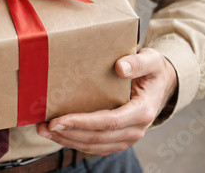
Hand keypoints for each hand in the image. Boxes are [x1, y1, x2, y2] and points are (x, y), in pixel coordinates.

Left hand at [36, 47, 176, 155]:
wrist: (161, 84)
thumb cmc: (153, 70)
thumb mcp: (151, 59)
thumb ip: (138, 62)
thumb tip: (120, 67)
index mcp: (142, 111)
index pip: (108, 122)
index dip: (82, 123)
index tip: (58, 120)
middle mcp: (135, 129)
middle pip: (97, 138)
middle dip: (67, 134)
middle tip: (43, 127)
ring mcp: (127, 137)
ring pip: (94, 146)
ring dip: (67, 140)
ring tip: (44, 131)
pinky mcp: (118, 139)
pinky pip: (95, 146)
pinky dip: (75, 142)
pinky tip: (58, 134)